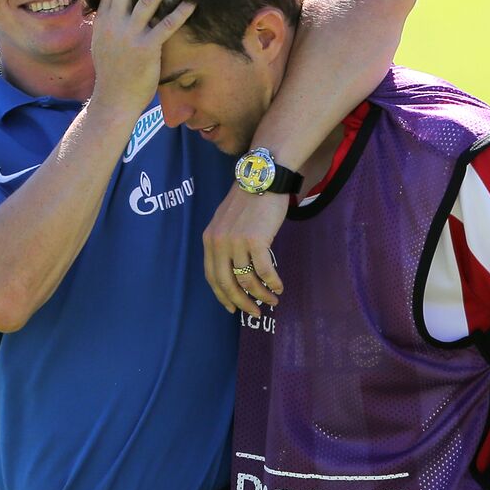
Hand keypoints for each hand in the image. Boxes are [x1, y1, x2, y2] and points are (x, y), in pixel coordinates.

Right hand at [89, 0, 195, 118]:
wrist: (113, 100)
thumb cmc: (112, 74)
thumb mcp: (102, 44)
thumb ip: (108, 24)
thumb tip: (114, 9)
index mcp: (103, 21)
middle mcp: (114, 24)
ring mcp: (130, 36)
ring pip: (147, 0)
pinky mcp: (146, 50)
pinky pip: (166, 25)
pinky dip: (180, 11)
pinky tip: (192, 1)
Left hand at [203, 185, 287, 315]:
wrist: (263, 177)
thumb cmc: (249, 197)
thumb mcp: (226, 220)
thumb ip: (225, 242)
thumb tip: (235, 269)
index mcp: (210, 239)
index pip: (212, 277)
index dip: (223, 296)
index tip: (233, 308)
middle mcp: (219, 242)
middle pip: (227, 284)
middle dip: (242, 303)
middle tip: (255, 313)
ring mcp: (236, 242)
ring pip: (247, 280)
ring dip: (261, 295)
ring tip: (273, 300)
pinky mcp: (256, 240)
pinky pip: (264, 271)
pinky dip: (272, 282)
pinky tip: (279, 286)